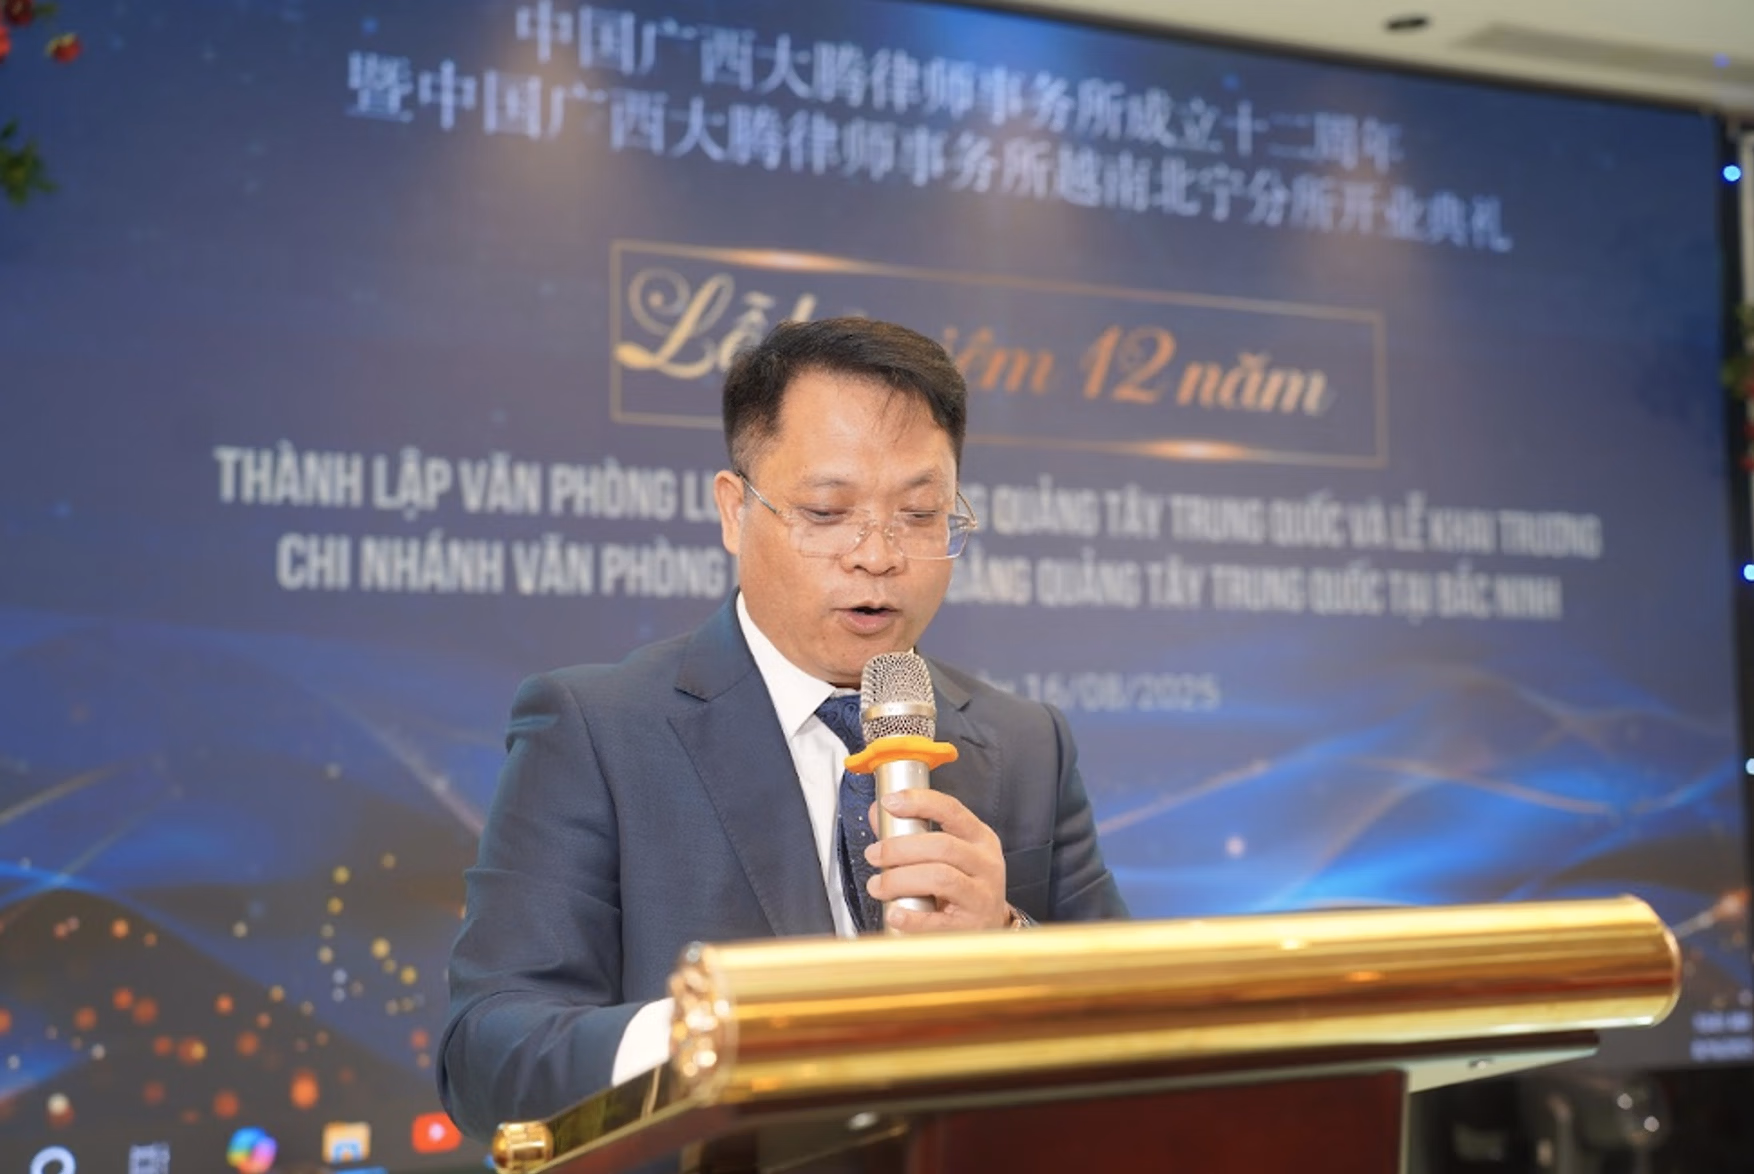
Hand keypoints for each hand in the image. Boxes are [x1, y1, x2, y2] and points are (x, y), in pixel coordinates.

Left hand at [864, 789, 1008, 932]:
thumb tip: (877, 813)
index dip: (918, 802)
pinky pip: (937, 920)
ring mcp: (982, 896)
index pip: (951, 810)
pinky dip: (911, 917)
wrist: (988, 928)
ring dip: (900, 880)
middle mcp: (986, 864)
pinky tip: (894, 914)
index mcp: (980, 838)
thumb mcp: (948, 856)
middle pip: (942, 846)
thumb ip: (911, 833)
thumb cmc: (962, 886)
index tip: (889, 803)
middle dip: (899, 848)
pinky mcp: (970, 926)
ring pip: (940, 878)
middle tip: (873, 855)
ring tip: (878, 886)